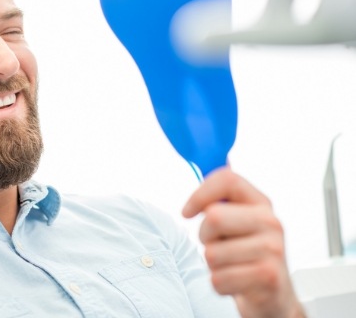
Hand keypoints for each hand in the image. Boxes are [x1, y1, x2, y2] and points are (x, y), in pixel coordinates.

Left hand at [182, 167, 304, 317]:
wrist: (274, 295)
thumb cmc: (246, 255)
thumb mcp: (236, 223)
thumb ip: (220, 199)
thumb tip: (205, 166)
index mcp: (260, 203)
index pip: (227, 179)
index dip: (199, 194)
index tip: (187, 212)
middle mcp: (271, 222)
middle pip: (214, 217)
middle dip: (205, 237)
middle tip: (218, 245)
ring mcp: (273, 250)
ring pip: (212, 253)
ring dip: (213, 265)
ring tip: (231, 265)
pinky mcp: (268, 277)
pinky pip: (219, 279)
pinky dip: (220, 285)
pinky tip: (236, 282)